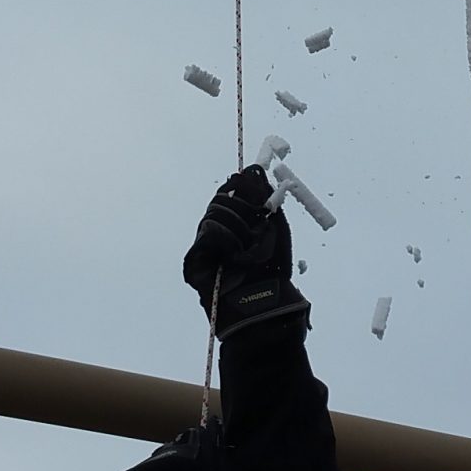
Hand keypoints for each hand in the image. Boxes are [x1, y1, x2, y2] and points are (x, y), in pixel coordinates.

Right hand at [183, 166, 309, 340]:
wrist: (263, 301)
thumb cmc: (274, 267)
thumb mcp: (276, 227)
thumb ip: (265, 197)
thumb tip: (254, 169)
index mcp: (239, 222)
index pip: (230, 191)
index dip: (241, 187)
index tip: (254, 191)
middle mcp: (219, 230)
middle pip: (221, 198)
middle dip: (242, 207)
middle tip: (258, 225)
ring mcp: (205, 245)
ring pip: (214, 213)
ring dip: (238, 226)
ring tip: (248, 248)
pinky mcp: (195, 260)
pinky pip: (207, 232)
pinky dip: (225, 238)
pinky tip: (235, 253)